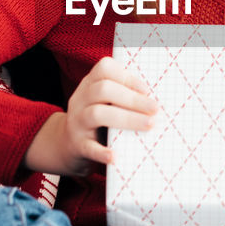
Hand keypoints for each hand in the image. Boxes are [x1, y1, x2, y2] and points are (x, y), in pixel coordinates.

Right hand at [24, 56, 159, 177]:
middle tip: (155, 109)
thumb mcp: (105, 103)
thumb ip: (124, 97)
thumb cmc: (97, 121)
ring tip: (149, 125)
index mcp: (90, 84)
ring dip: (127, 119)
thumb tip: (159, 101)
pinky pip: (88, 147)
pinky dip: (102, 152)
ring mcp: (76, 122)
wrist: (65, 146)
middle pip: (103, 90)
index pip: (104, 69)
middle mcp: (80, 99)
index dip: (127, 77)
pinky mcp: (76, 145)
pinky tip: (116, 156)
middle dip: (132, 98)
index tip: (147, 89)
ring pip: (97, 114)